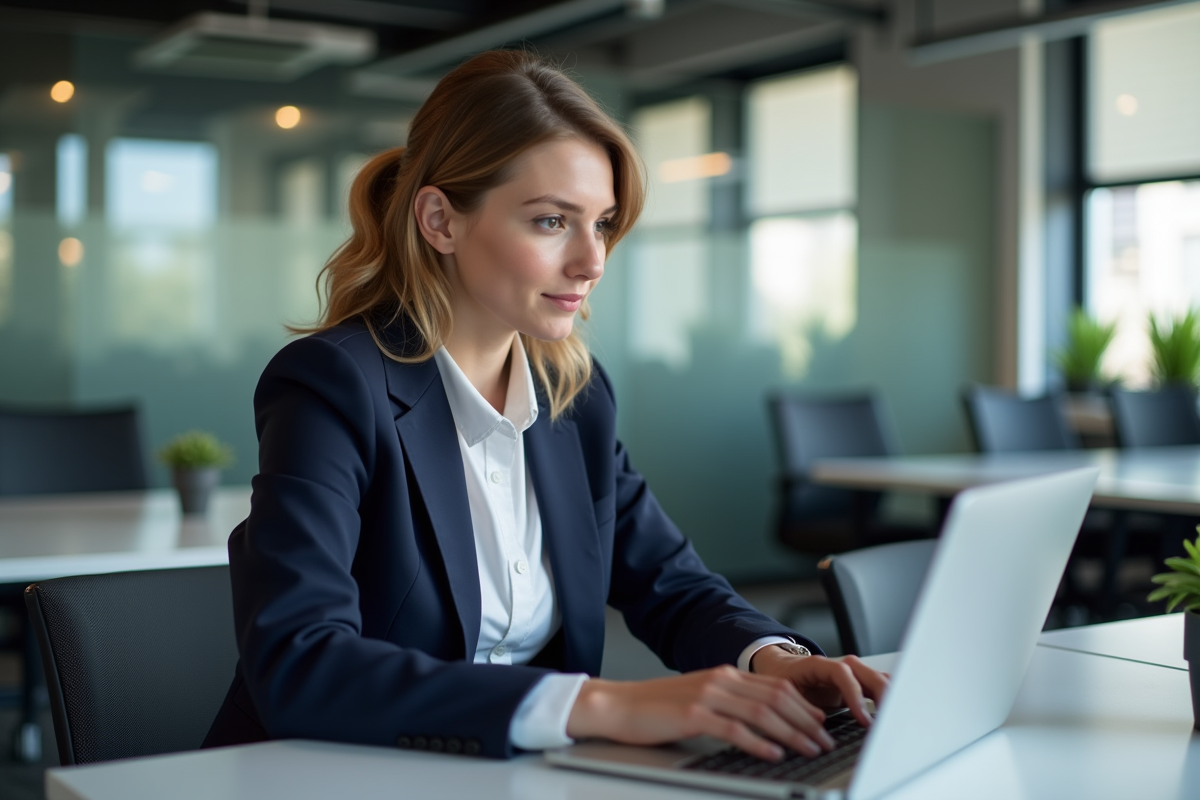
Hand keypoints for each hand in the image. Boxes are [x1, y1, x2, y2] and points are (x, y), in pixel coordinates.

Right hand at [565, 666, 838, 761]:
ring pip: (761, 712)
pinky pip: (735, 729)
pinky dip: (759, 742)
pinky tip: (774, 754)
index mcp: (724, 674)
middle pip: (776, 697)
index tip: (821, 724)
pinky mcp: (693, 714)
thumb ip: (729, 704)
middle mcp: (720, 679)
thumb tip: (763, 724)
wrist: (617, 706)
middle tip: (825, 741)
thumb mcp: (699, 699)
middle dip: (805, 721)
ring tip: (809, 749)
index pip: (775, 686)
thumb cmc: (656, 708)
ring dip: (791, 733)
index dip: (803, 705)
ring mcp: (707, 695)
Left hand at [749, 647, 888, 728]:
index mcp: (819, 665)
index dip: (854, 696)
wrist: (780, 668)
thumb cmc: (780, 680)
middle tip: (887, 721)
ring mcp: (851, 675)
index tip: (863, 719)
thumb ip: (797, 708)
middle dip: (882, 696)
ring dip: (889, 698)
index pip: (843, 674)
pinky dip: (888, 699)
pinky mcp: (858, 685)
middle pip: (868, 674)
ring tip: (895, 720)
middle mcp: (839, 667)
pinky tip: (895, 715)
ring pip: (878, 679)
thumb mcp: (783, 693)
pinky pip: (878, 687)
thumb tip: (811, 733)